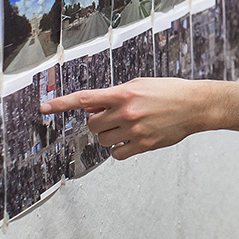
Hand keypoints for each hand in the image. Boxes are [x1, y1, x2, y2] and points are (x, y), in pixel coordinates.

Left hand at [41, 78, 238, 159]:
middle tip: (114, 117)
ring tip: (126, 126)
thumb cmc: (167, 91)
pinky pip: (116, 154)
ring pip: (102, 140)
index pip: (85, 98)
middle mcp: (127, 111)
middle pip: (92, 124)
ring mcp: (135, 130)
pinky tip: (131, 139)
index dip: (61, 103)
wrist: (195, 105)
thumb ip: (115, 94)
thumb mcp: (139, 84)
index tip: (43, 108)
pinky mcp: (144, 145)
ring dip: (108, 135)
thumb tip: (92, 106)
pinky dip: (118, 149)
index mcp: (124, 93)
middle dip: (98, 122)